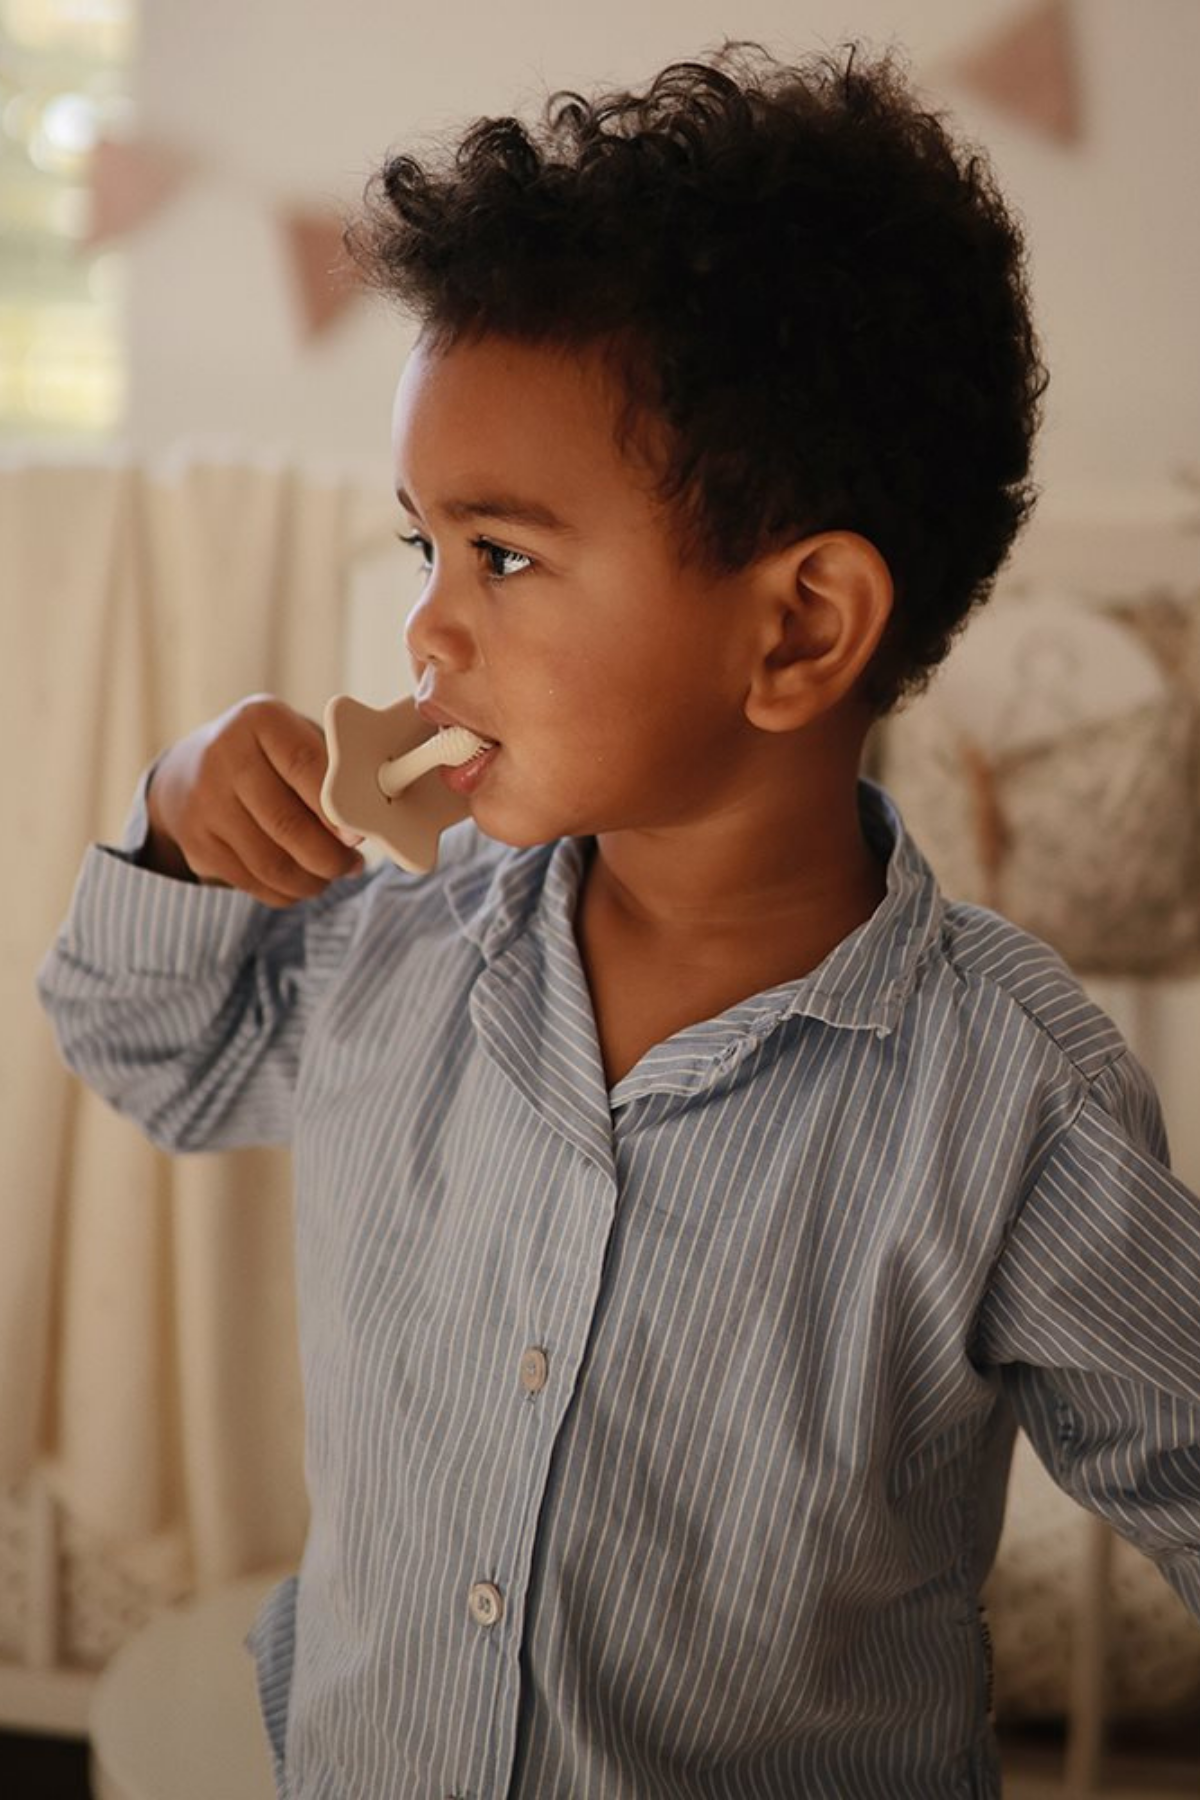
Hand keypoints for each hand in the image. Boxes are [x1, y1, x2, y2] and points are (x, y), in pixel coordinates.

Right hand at [144, 695, 364, 906]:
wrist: (188, 770)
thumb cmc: (267, 756)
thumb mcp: (295, 739)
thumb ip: (331, 773)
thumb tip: (359, 831)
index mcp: (260, 720)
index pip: (305, 765)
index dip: (336, 808)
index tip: (358, 836)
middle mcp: (224, 756)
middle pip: (287, 824)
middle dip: (330, 857)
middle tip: (351, 864)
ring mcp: (204, 802)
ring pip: (270, 863)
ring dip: (311, 881)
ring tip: (330, 874)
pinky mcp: (195, 842)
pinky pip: (252, 882)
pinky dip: (285, 892)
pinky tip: (300, 881)